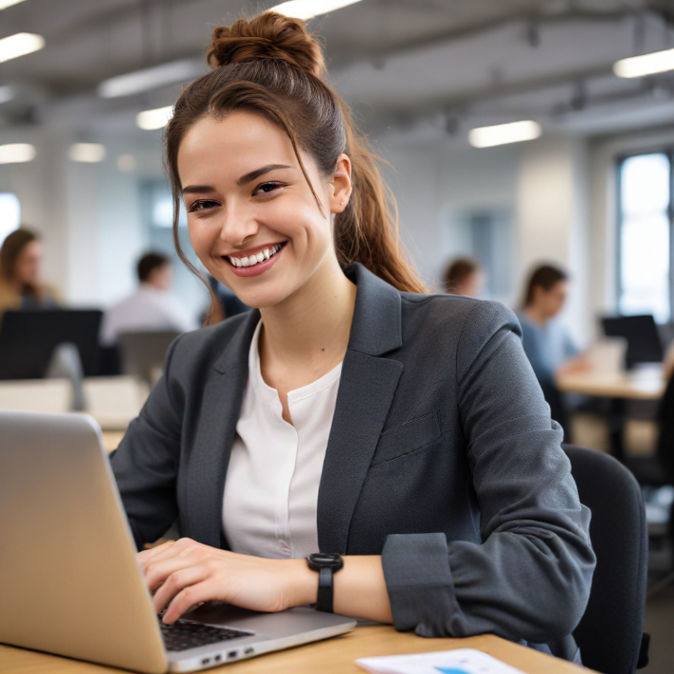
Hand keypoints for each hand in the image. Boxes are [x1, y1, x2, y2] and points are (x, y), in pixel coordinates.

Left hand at [137, 538, 312, 623]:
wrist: (279, 579)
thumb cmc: (244, 578)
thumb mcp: (210, 570)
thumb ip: (185, 572)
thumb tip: (151, 588)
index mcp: (192, 547)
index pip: (151, 556)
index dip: (132, 574)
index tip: (120, 591)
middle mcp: (199, 552)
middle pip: (155, 566)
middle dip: (138, 589)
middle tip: (129, 608)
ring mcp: (211, 565)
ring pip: (170, 578)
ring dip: (155, 600)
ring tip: (147, 617)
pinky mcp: (222, 581)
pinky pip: (190, 594)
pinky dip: (176, 608)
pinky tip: (171, 619)